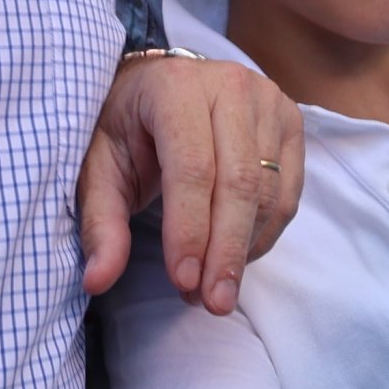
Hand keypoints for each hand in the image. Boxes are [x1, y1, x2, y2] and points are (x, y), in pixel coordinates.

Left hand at [79, 52, 304, 311]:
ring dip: (243, 250)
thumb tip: (97, 281)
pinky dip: (263, 234)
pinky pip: (287, 192)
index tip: (183, 282)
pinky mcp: (290, 122)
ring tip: (214, 287)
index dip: (190, 230)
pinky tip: (235, 255)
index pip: (192, 168)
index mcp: (175, 86)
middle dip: (225, 252)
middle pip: (239, 183)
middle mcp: (230, 85)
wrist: (159, 85)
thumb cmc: (125, 128)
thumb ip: (101, 224)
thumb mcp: (99, 169)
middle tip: (211, 303)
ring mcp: (268, 101)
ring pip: (268, 192)